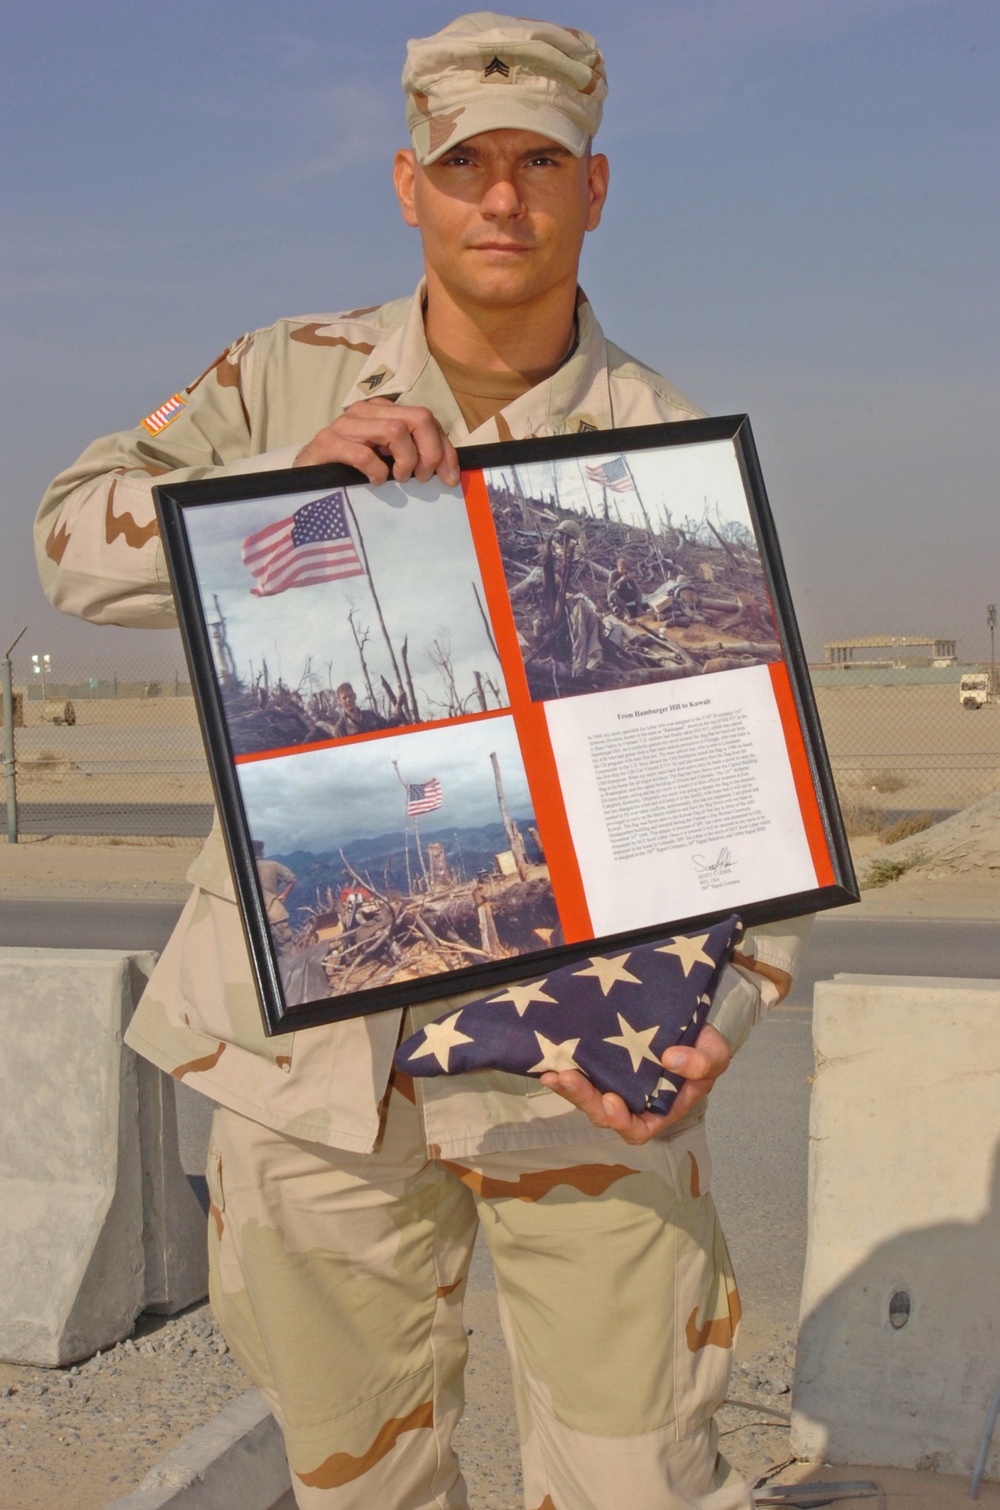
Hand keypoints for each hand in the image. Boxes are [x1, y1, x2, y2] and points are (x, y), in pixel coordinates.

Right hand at [294, 398, 460, 486]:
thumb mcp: (386, 457)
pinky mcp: (328, 442)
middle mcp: (367, 411)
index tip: (449, 478)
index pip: (428, 419)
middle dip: (430, 452)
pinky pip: (364, 454)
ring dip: (405, 461)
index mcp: (384, 411)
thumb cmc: (350, 467)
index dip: (445, 449)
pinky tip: (374, 481)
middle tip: (421, 477)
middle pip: (418, 418)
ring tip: (397, 478)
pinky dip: (376, 472)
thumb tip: (446, 470)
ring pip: (396, 430)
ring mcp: (347, 424)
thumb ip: (411, 455)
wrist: (306, 471)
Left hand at [539, 1023, 730, 1146]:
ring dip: (569, 1089)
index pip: (638, 1129)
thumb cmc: (704, 1047)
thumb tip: (669, 1059)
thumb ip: (701, 1063)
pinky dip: (563, 1072)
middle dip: (584, 1100)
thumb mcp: (715, 1054)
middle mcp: (633, 1103)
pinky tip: (547, 1062)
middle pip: (604, 1115)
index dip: (622, 1121)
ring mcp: (615, 1084)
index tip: (612, 1100)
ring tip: (554, 1073)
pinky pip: (580, 1076)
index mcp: (660, 1109)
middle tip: (567, 1079)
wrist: (688, 1020)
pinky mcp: (602, 1065)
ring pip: (587, 1097)